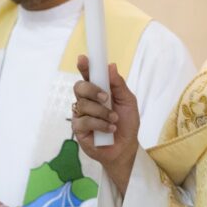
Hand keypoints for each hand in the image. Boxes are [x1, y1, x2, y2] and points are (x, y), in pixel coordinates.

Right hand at [72, 55, 140, 194]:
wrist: (126, 147)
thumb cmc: (127, 123)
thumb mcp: (128, 102)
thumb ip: (119, 85)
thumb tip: (111, 66)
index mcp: (98, 91)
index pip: (88, 76)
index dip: (84, 66)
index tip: (83, 59)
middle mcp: (87, 101)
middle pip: (79, 87)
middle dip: (92, 90)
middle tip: (105, 97)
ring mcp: (81, 115)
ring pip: (83, 104)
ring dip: (101, 111)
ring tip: (114, 119)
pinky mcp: (79, 129)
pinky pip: (84, 121)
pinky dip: (99, 124)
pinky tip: (109, 128)